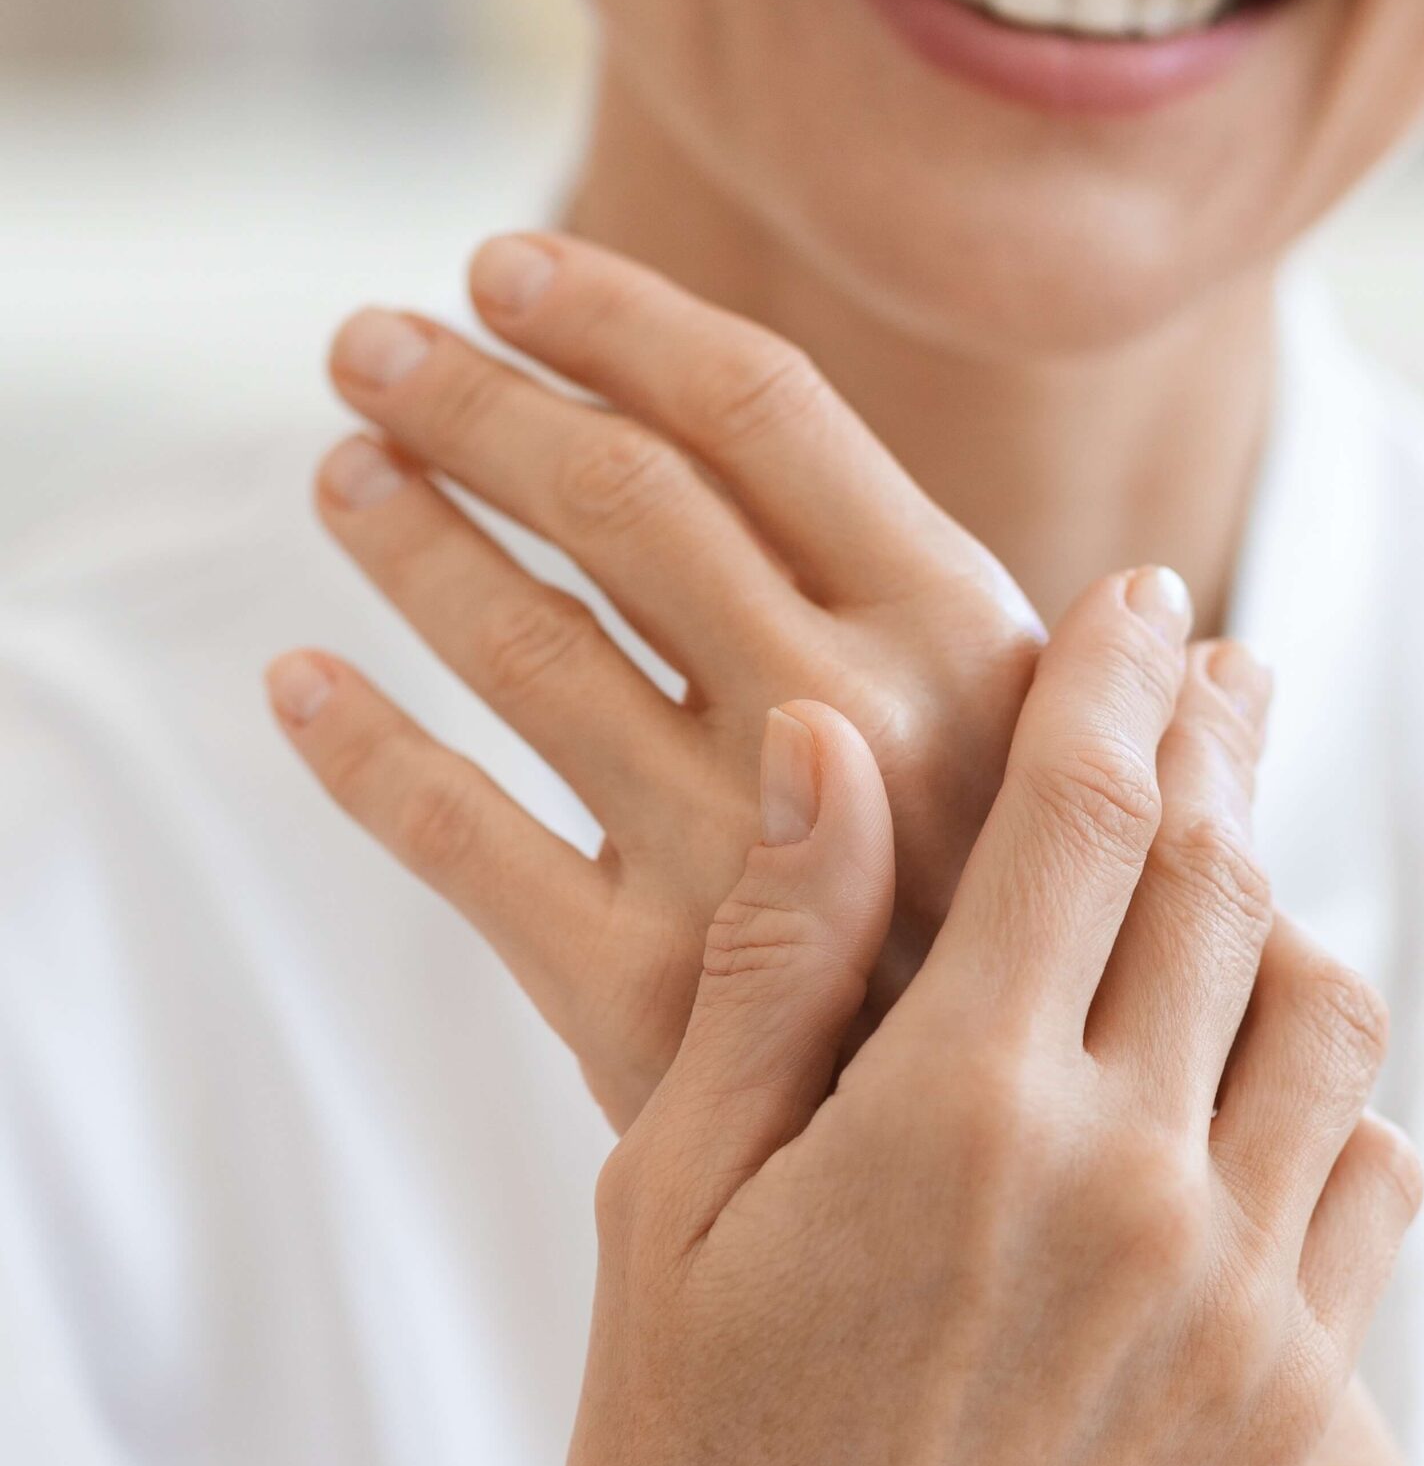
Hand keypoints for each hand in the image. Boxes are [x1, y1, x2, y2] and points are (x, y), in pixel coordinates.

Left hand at [274, 234, 1042, 1128]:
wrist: (1013, 1196)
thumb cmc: (1046, 964)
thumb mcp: (1083, 792)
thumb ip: (1011, 663)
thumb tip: (1077, 574)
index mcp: (968, 639)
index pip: (758, 409)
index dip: (614, 320)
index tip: (501, 270)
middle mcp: (847, 727)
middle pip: (618, 497)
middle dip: (473, 400)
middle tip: (367, 347)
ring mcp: (736, 862)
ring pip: (524, 643)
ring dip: (411, 537)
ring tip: (344, 476)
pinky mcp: (639, 997)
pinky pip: (461, 840)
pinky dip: (359, 749)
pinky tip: (297, 686)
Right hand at [537, 568, 1421, 1465]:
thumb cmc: (682, 1452)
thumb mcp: (675, 1189)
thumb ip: (775, 957)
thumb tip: (825, 737)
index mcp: (958, 1112)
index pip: (1082, 815)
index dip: (1115, 678)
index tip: (1138, 597)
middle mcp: (1129, 1189)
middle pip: (1222, 882)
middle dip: (1217, 745)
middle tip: (1213, 669)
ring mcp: (1232, 1304)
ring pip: (1328, 1015)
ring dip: (1284, 909)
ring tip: (1235, 867)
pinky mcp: (1282, 1401)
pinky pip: (1374, 1179)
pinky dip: (1339, 1094)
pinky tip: (1272, 1074)